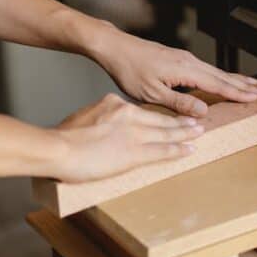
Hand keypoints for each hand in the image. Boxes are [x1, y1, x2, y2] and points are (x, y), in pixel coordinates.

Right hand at [50, 93, 203, 182]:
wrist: (58, 148)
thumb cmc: (62, 137)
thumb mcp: (82, 118)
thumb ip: (96, 119)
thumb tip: (98, 127)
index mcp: (113, 104)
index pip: (140, 110)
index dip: (155, 115)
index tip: (165, 116)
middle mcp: (127, 114)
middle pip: (159, 118)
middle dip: (178, 121)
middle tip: (194, 121)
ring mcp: (133, 133)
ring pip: (166, 132)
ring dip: (184, 133)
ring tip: (198, 132)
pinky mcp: (134, 152)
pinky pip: (162, 151)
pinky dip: (178, 150)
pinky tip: (189, 149)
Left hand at [91, 25, 256, 116]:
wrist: (116, 48)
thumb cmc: (130, 70)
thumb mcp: (153, 93)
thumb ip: (179, 103)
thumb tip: (204, 112)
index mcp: (186, 70)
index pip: (218, 85)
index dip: (238, 93)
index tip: (256, 98)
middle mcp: (189, 62)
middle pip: (223, 76)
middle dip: (244, 85)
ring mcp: (185, 59)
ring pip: (216, 72)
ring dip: (235, 80)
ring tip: (251, 85)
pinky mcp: (178, 59)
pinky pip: (206, 69)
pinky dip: (220, 76)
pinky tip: (222, 79)